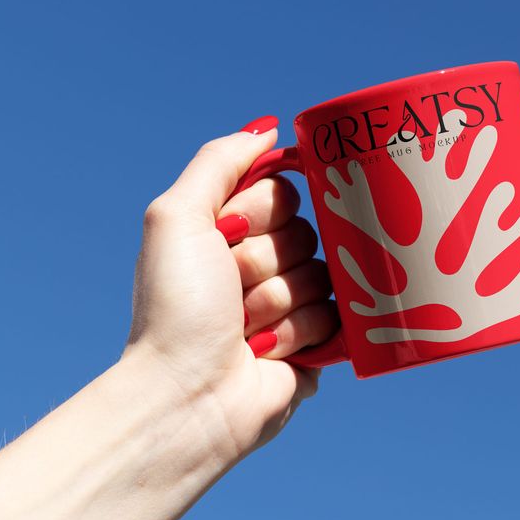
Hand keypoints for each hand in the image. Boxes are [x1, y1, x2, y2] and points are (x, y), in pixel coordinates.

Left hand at [123, 117, 338, 463]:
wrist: (187, 392)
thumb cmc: (175, 307)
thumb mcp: (176, 216)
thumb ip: (218, 162)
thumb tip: (268, 127)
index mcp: (227, 232)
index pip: (282, 192)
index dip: (259, 214)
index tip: (226, 239)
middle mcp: (259, 265)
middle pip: (307, 232)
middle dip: (268, 263)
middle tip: (232, 294)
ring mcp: (290, 306)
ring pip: (327, 276)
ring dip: (283, 303)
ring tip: (245, 329)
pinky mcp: (317, 346)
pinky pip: (345, 318)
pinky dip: (305, 334)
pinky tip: (270, 352)